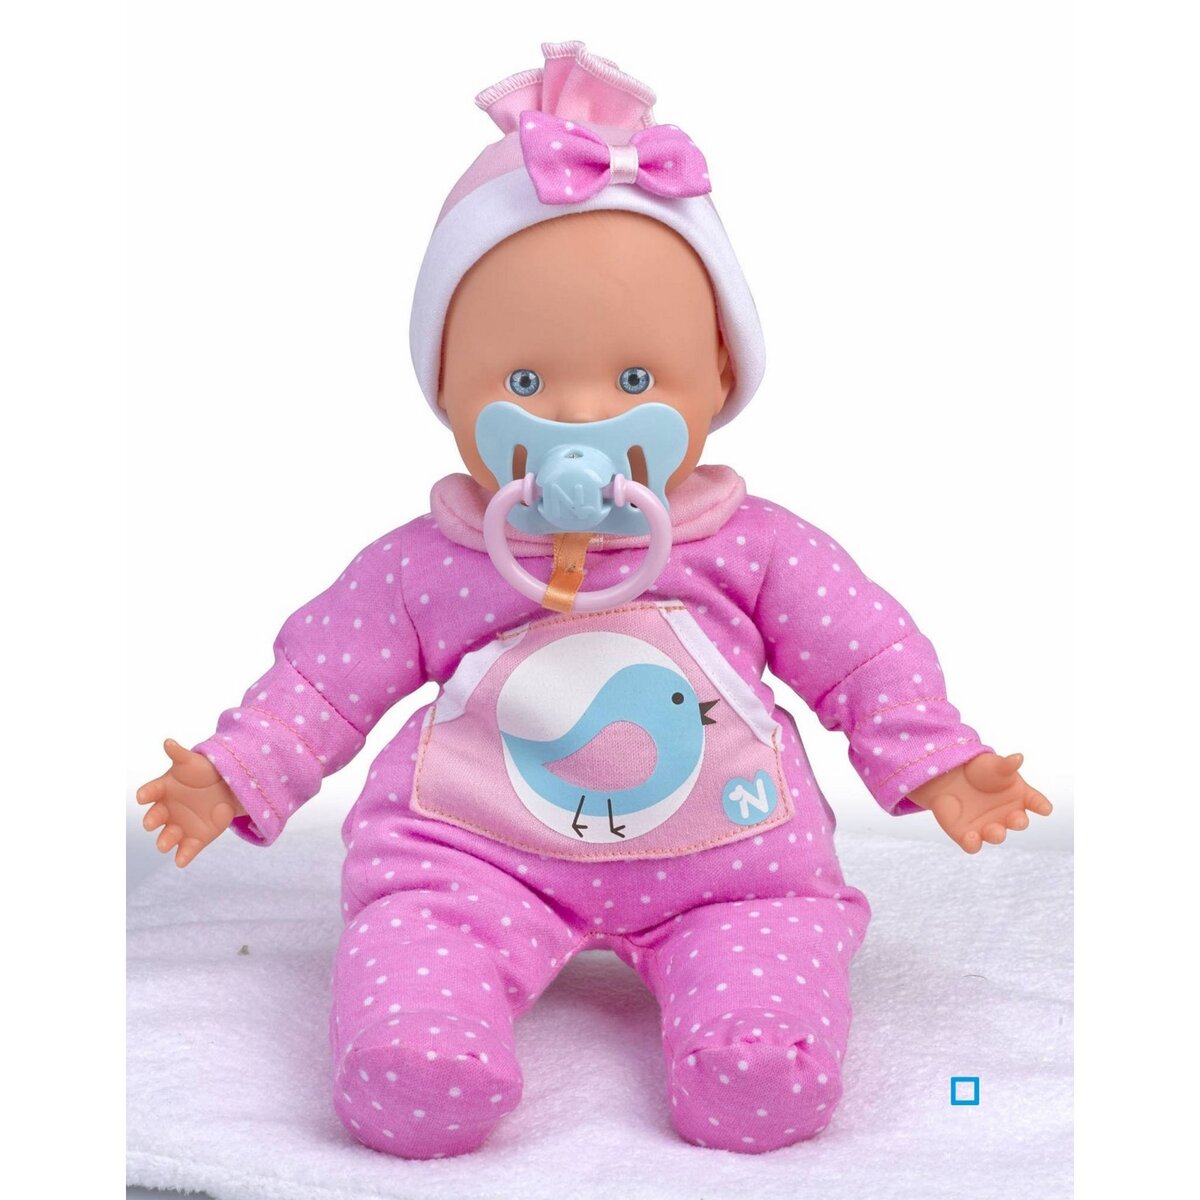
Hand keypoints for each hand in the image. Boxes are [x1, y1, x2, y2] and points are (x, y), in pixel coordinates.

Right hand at [136, 738, 245, 867]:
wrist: (227, 788)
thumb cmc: (204, 772)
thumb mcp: (194, 762)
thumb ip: (180, 754)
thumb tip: (168, 742)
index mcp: (163, 790)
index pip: (150, 792)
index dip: (146, 794)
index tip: (142, 796)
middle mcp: (166, 811)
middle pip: (155, 818)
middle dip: (152, 821)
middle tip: (152, 823)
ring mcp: (179, 827)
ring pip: (167, 837)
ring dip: (165, 841)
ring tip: (165, 844)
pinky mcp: (194, 839)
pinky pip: (187, 850)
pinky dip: (183, 856)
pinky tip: (181, 861)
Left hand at [907, 752, 1051, 853]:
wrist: (951, 775)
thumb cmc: (980, 770)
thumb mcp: (993, 764)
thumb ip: (1006, 764)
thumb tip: (1018, 757)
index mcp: (1019, 797)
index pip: (1035, 802)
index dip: (1041, 805)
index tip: (1045, 808)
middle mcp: (1007, 816)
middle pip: (1017, 822)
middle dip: (1018, 822)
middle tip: (1017, 819)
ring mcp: (988, 827)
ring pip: (996, 836)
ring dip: (997, 835)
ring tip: (995, 831)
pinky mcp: (967, 834)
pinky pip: (972, 845)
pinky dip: (973, 844)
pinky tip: (971, 837)